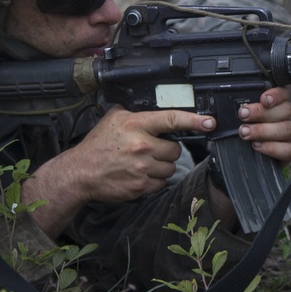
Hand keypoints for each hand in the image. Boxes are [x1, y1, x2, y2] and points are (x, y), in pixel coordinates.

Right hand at [25, 107, 216, 236]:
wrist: (80, 172)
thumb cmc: (98, 145)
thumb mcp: (114, 118)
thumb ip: (137, 112)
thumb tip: (157, 105)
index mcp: (136, 124)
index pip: (172, 119)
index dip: (194, 120)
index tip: (209, 122)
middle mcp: (141, 146)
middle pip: (176, 149)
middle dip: (167, 150)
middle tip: (152, 150)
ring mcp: (142, 168)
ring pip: (170, 168)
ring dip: (161, 166)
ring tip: (144, 163)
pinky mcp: (141, 186)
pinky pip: (161, 183)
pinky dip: (154, 181)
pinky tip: (140, 175)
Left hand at [235, 86, 290, 165]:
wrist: (243, 154)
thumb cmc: (243, 128)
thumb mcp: (236, 115)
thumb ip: (236, 109)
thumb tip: (216, 113)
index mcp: (277, 102)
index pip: (285, 92)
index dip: (277, 94)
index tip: (263, 99)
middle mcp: (286, 117)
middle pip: (286, 109)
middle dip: (262, 112)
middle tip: (243, 115)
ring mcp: (289, 135)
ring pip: (288, 129)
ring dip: (264, 130)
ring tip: (244, 132)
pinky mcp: (289, 151)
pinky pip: (289, 150)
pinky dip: (272, 147)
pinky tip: (257, 146)